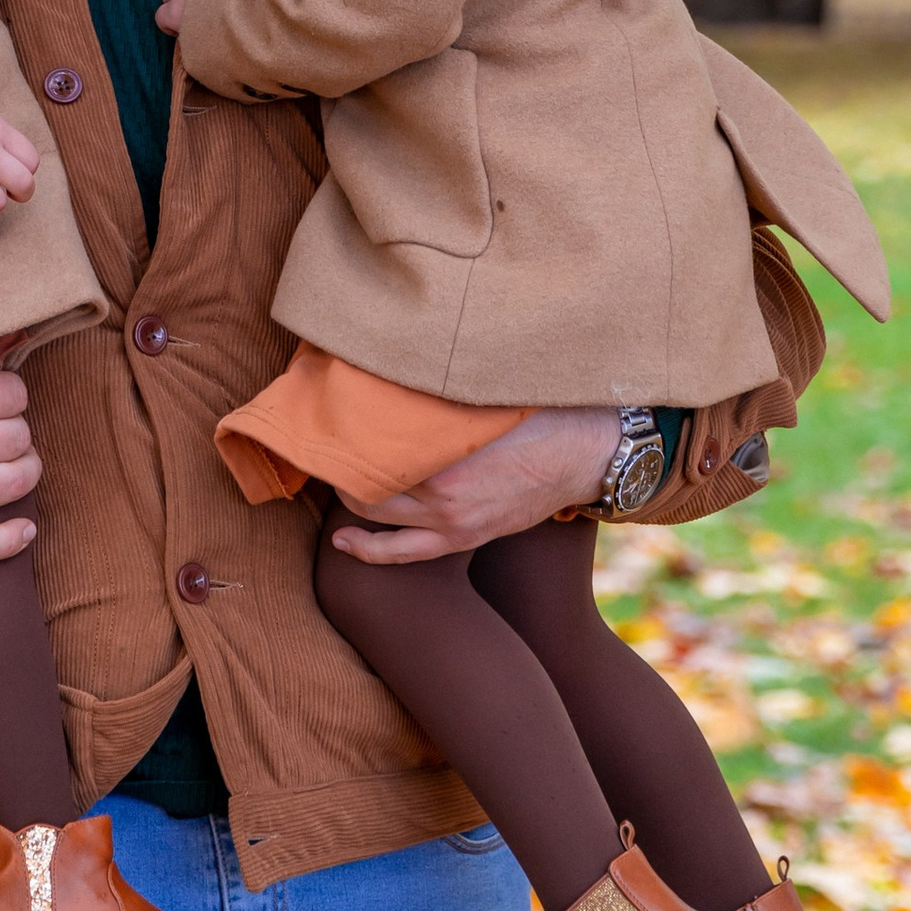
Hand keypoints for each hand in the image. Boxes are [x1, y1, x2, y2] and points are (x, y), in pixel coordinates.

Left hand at [326, 404, 622, 565]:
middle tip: (324, 442)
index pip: (373, 444)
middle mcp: (442, 493)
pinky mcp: (462, 538)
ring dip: (348, 498)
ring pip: (376, 516)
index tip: (327, 414)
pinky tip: (342, 542)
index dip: (343, 430)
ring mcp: (451, 521)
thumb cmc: (540, 411)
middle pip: (366, 480)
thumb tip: (398, 357)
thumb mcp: (488, 391)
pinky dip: (368, 550)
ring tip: (332, 477)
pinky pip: (403, 554)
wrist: (586, 453)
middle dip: (340, 463)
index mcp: (446, 452)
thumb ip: (442, 388)